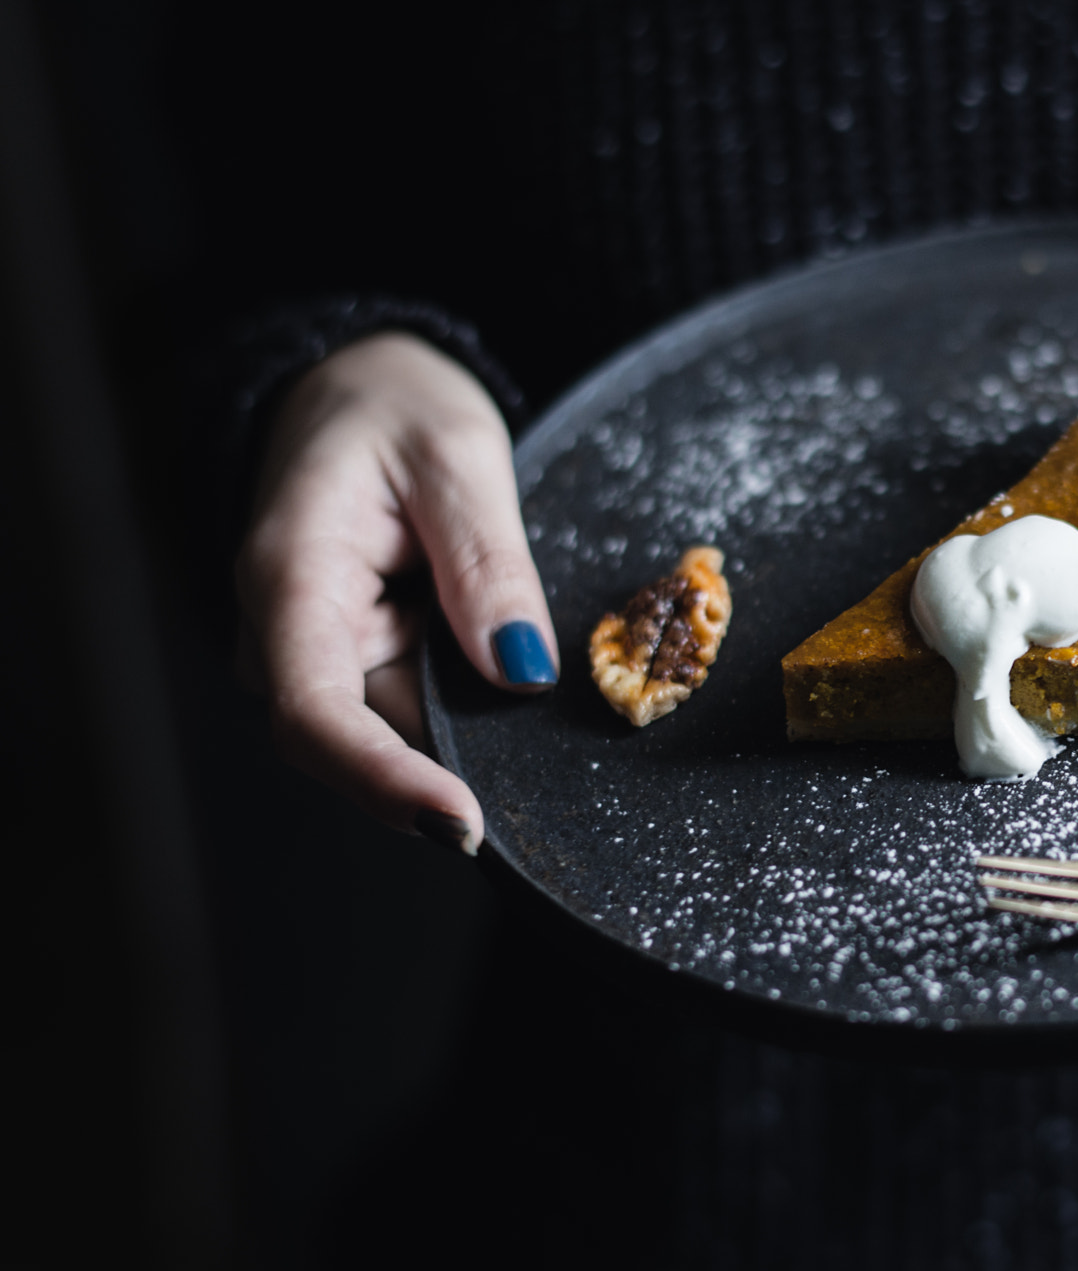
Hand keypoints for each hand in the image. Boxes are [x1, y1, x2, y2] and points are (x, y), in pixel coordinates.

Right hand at [236, 332, 556, 851]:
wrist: (355, 388)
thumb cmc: (392, 408)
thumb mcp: (458, 457)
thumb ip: (488, 563)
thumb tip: (521, 668)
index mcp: (290, 577)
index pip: (316, 716)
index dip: (385, 783)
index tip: (460, 824)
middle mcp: (288, 632)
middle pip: (364, 740)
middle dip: (453, 752)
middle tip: (536, 719)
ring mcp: (320, 653)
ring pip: (400, 730)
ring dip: (467, 715)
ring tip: (513, 640)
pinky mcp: (357, 660)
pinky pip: (417, 705)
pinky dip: (466, 696)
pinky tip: (498, 657)